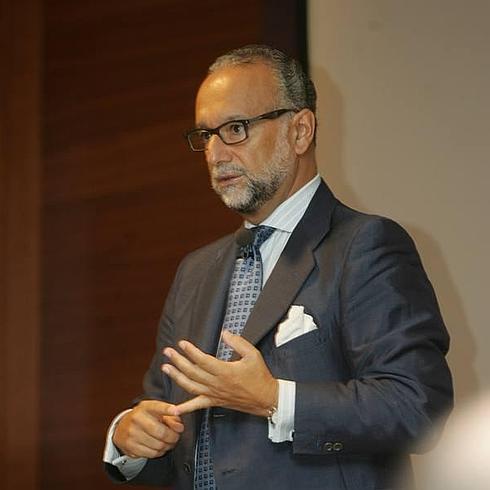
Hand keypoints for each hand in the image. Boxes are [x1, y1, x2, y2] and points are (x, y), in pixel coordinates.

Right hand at [113, 400, 183, 458]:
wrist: (122, 427)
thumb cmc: (144, 418)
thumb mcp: (156, 412)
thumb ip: (171, 417)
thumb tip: (179, 427)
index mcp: (146, 407)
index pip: (158, 407)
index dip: (167, 409)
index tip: (176, 411)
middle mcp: (137, 418)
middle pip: (161, 432)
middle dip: (173, 436)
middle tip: (176, 436)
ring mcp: (132, 433)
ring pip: (158, 445)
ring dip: (167, 445)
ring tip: (168, 442)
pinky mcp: (130, 446)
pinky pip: (152, 453)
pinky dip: (160, 452)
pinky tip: (160, 447)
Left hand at [161, 331, 277, 416]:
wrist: (266, 399)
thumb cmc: (260, 375)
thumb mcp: (253, 354)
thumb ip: (238, 342)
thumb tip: (224, 333)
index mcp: (225, 371)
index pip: (203, 361)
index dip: (191, 352)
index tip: (182, 343)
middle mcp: (217, 384)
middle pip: (192, 372)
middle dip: (178, 361)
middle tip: (167, 351)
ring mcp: (214, 394)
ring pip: (191, 386)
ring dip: (176, 377)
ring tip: (165, 368)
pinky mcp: (215, 402)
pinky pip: (197, 406)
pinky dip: (184, 409)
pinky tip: (173, 410)